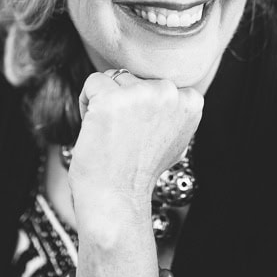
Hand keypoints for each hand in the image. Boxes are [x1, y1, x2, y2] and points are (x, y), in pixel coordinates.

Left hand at [68, 70, 202, 220]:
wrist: (118, 199)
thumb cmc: (140, 172)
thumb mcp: (174, 139)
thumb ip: (173, 112)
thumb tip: (171, 92)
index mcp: (190, 101)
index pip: (156, 83)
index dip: (143, 107)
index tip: (141, 134)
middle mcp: (170, 93)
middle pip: (135, 77)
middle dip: (124, 102)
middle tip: (124, 136)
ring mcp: (141, 94)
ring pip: (114, 78)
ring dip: (105, 102)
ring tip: (111, 134)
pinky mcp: (112, 99)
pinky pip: (92, 82)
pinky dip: (86, 103)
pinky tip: (95, 128)